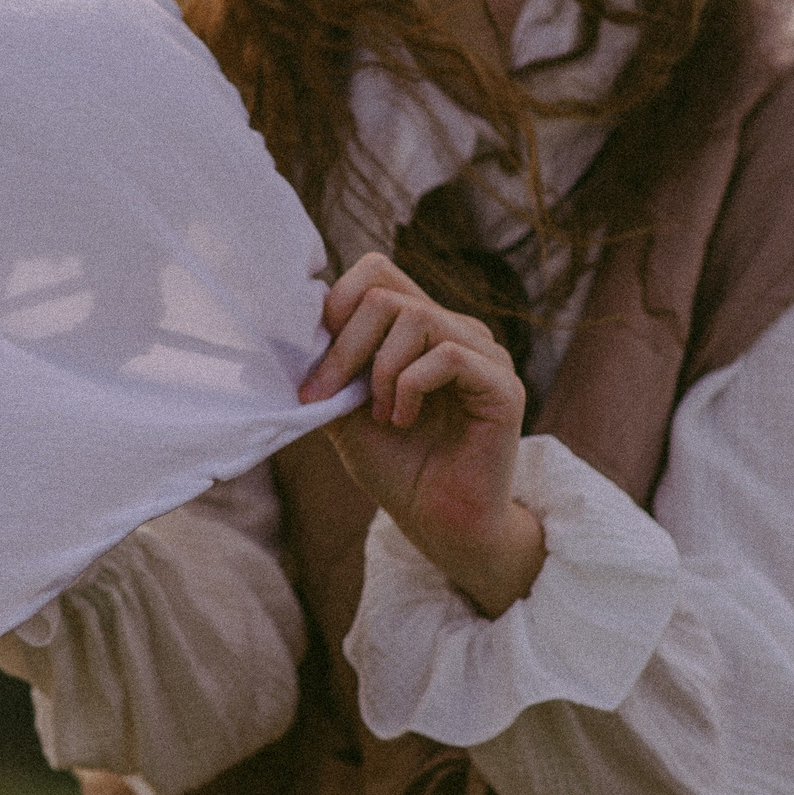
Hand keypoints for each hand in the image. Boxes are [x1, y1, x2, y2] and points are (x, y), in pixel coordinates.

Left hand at [298, 253, 544, 615]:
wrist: (438, 523)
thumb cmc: (396, 467)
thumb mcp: (343, 412)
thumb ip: (327, 369)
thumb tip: (290, 331)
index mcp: (421, 328)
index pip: (377, 271)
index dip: (337, 302)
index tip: (316, 362)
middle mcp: (456, 330)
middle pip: (387, 293)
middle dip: (345, 346)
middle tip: (327, 395)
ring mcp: (485, 354)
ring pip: (417, 317)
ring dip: (380, 370)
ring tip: (380, 415)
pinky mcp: (503, 385)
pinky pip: (449, 355)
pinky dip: (411, 385)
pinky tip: (402, 419)